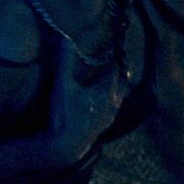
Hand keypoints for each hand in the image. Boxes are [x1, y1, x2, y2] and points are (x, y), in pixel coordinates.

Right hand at [46, 40, 124, 166]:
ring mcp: (109, 116)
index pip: (114, 70)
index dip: (113, 59)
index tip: (110, 49)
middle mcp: (112, 103)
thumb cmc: (65, 113)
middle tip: (115, 64)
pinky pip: (112, 110)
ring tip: (110, 82)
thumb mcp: (62, 84)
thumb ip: (64, 61)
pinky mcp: (102, 126)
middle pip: (122, 85)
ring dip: (116, 89)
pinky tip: (102, 104)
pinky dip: (110, 102)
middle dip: (120, 74)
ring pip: (119, 98)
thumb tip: (65, 38)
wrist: (66, 144)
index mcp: (105, 90)